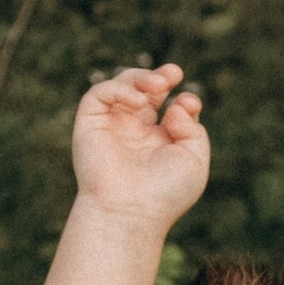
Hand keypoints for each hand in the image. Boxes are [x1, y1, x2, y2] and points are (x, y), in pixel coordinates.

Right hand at [67, 62, 209, 230]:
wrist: (131, 211)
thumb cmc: (165, 192)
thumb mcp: (194, 159)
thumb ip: (193, 127)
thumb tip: (174, 105)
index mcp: (159, 142)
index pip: (170, 109)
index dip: (183, 100)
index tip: (188, 104)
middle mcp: (133, 132)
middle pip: (144, 91)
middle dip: (159, 77)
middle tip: (173, 73)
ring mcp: (111, 127)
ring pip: (120, 86)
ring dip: (141, 77)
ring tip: (159, 84)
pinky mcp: (89, 124)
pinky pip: (99, 94)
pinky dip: (119, 89)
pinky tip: (139, 102)